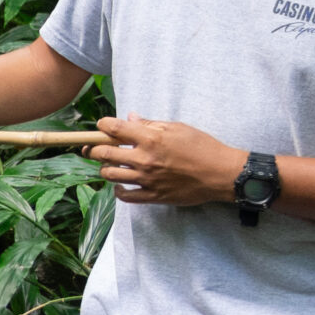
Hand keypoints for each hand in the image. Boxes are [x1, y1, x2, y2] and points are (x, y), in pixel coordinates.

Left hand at [90, 116, 248, 207]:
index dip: (103, 125)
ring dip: (105, 169)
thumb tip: (131, 118)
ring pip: (110, 175)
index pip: (114, 128)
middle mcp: (144, 159)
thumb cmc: (203, 147)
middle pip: (105, 153)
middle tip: (94, 147)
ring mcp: (147, 179)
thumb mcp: (178, 128)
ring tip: (108, 165)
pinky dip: (118, 190)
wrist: (220, 174)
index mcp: (151, 138)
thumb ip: (151, 124)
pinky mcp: (153, 196)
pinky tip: (120, 185)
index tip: (102, 125)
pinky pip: (125, 196)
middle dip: (95, 148)